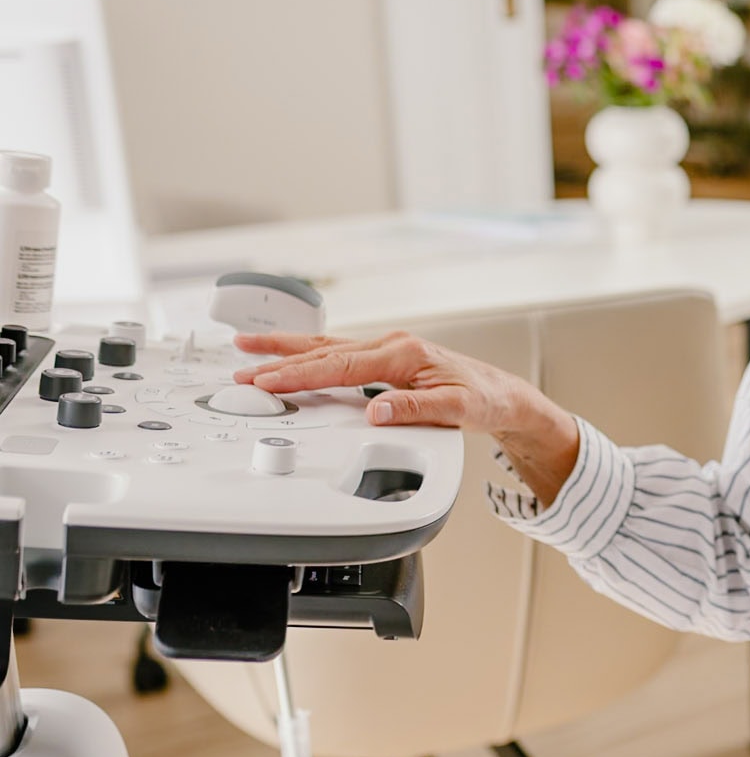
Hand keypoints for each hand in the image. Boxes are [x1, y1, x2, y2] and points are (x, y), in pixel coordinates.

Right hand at [233, 330, 580, 501]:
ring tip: (248, 345)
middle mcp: (391, 346)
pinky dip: (309, 352)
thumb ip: (414, 409)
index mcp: (402, 355)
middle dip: (278, 357)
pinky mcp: (387, 357)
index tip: (266, 381)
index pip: (338, 367)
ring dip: (286, 348)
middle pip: (323, 351)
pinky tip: (292, 353)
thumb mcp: (455, 409)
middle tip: (240, 364)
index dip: (298, 375)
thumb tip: (375, 411)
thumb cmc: (482, 399)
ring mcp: (388, 349)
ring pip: (326, 346)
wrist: (501, 395)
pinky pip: (338, 351)